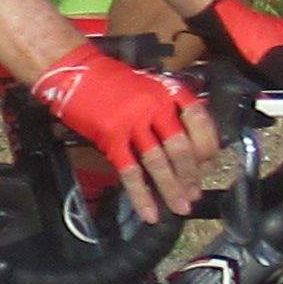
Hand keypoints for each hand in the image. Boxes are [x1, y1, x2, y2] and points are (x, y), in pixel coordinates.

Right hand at [31, 43, 213, 214]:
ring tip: (179, 207)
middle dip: (190, 176)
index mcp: (167, 92)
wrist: (74, 71)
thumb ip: (166, 109)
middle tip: (194, 195)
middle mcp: (154, 106)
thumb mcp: (148, 86)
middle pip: (181, 147)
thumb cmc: (110, 80)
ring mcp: (132, 122)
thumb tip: (185, 142)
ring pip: (158, 162)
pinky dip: (141, 195)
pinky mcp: (111, 137)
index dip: (207, 145)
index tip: (208, 164)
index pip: (199, 120)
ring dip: (171, 188)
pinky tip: (148, 212)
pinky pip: (130, 171)